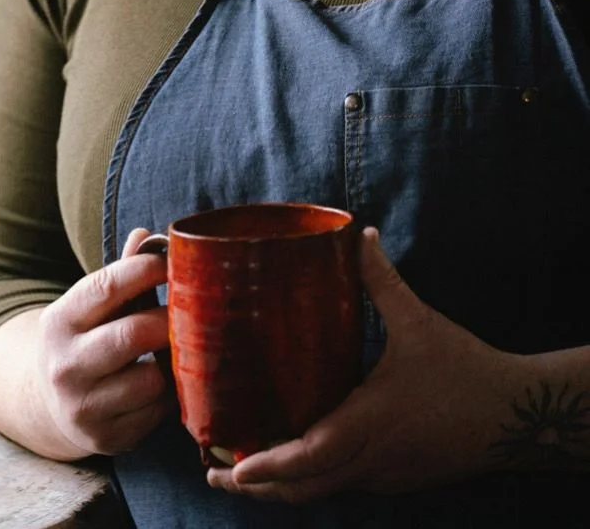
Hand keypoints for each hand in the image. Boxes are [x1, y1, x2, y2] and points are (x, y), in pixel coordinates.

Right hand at [35, 227, 171, 456]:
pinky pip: (156, 412)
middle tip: (189, 310)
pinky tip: (164, 383)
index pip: (107, 287)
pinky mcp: (106, 438)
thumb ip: (119, 274)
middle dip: (168, 320)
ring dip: (172, 363)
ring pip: (151, 378)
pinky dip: (169, 396)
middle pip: (134, 334)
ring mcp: (83, 406)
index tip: (174, 261)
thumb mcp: (88, 307)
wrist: (46, 402)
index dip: (147, 270)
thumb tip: (147, 236)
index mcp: (58, 322)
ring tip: (176, 349)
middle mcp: (64, 365)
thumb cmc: (82, 340)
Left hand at [208, 228, 523, 501]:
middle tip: (212, 473)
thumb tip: (358, 236)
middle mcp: (372, 459)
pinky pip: (343, 485)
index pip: (310, 457)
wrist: (515, 416)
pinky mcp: (395, 479)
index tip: (233, 467)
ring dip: (280, 486)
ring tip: (239, 471)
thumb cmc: (465, 369)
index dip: (268, 465)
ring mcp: (384, 476)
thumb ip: (382, 279)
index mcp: (370, 422)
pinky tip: (292, 463)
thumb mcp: (419, 320)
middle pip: (304, 488)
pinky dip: (310, 481)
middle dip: (256, 486)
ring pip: (322, 492)